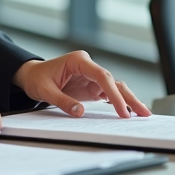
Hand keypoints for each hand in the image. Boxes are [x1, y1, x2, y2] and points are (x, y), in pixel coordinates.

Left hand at [11, 51, 151, 118]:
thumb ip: (62, 101)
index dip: (114, 94)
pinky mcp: (91, 86)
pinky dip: (118, 102)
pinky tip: (129, 111)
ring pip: (114, 87)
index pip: (102, 76)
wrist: (31, 75)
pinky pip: (108, 94)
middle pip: (113, 81)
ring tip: (142, 113)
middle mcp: (88, 66)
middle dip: (129, 97)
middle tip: (144, 112)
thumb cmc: (36, 78)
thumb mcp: (44, 91)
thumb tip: (80, 112)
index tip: (122, 110)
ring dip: (127, 100)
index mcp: (79, 61)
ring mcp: (91, 76)